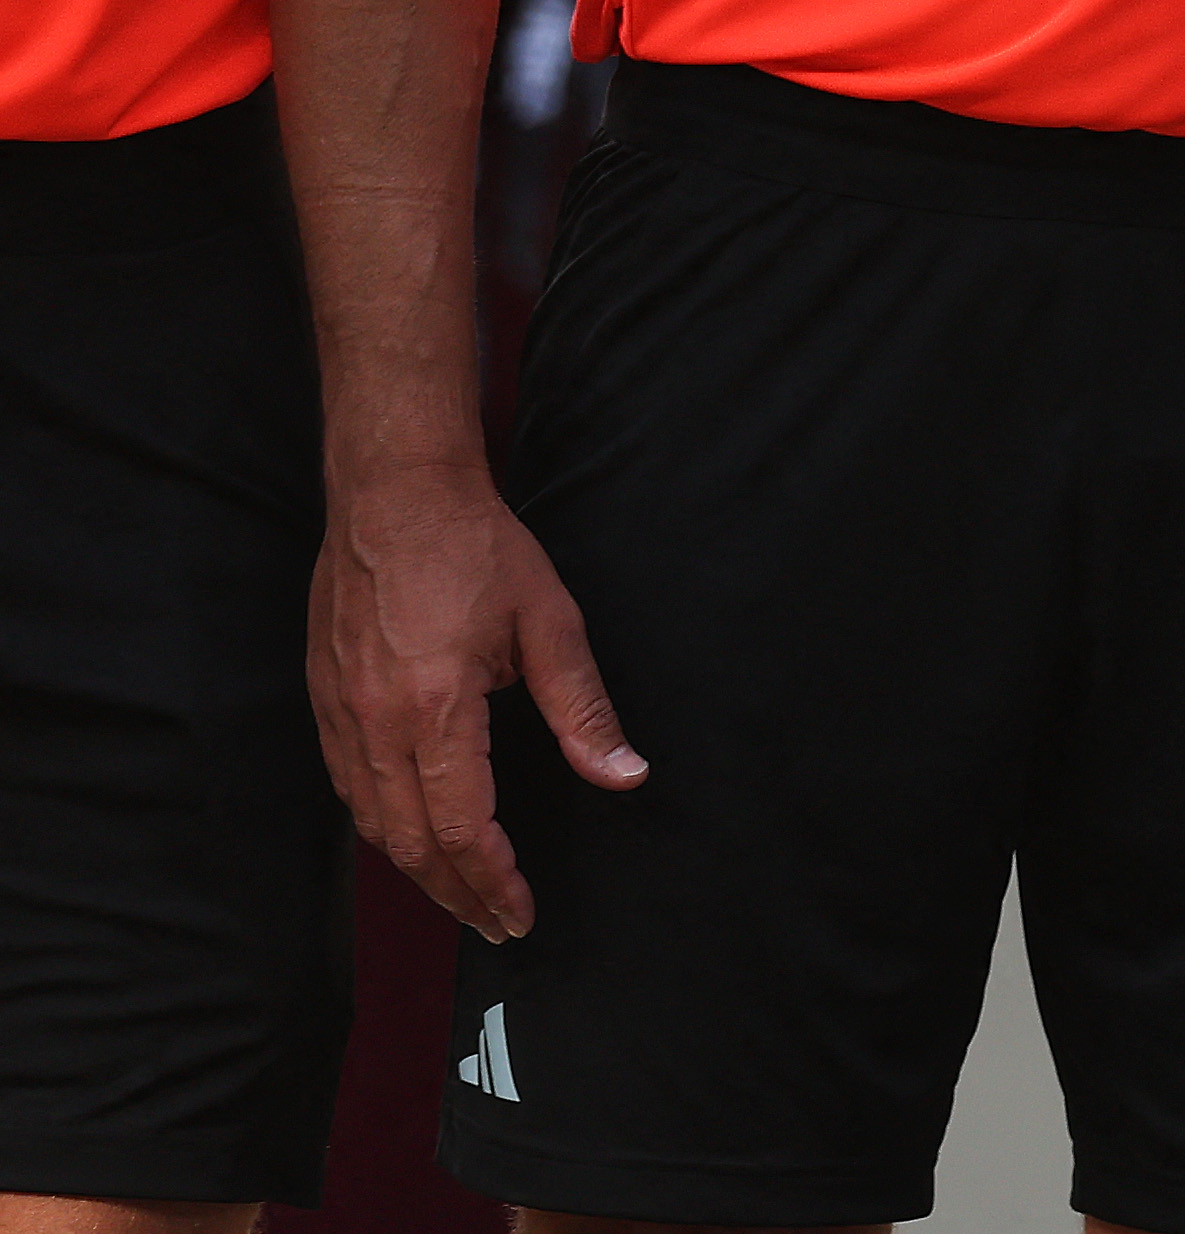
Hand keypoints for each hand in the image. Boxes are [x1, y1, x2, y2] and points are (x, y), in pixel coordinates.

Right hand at [308, 465, 642, 937]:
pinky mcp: (324, 702)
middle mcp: (375, 724)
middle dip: (457, 894)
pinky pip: (347, 788)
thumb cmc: (478, 550)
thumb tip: (625, 776)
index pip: (462, 829)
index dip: (493, 882)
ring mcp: (340, 715)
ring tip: (463, 895)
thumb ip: (584, 710)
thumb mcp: (551, 624)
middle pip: (410, 843)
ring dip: (417, 869)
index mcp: (435, 710)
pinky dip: (383, 827)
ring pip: (371, 824)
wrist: (394, 494)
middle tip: (498, 924)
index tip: (521, 913)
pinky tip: (413, 836)